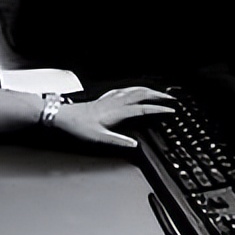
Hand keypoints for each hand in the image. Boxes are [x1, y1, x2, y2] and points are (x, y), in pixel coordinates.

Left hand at [49, 86, 175, 147]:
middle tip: (170, 98)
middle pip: (141, 94)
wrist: (63, 116)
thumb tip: (134, 145)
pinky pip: (123, 90)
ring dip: (147, 90)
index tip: (171, 110)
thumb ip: (118, 141)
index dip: (158, 109)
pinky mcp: (103, 98)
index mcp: (117, 112)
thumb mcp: (99, 138)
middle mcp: (115, 102)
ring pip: (132, 90)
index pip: (143, 109)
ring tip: (157, 92)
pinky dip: (133, 89)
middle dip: (157, 95)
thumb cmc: (78, 127)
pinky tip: (132, 91)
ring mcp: (109, 99)